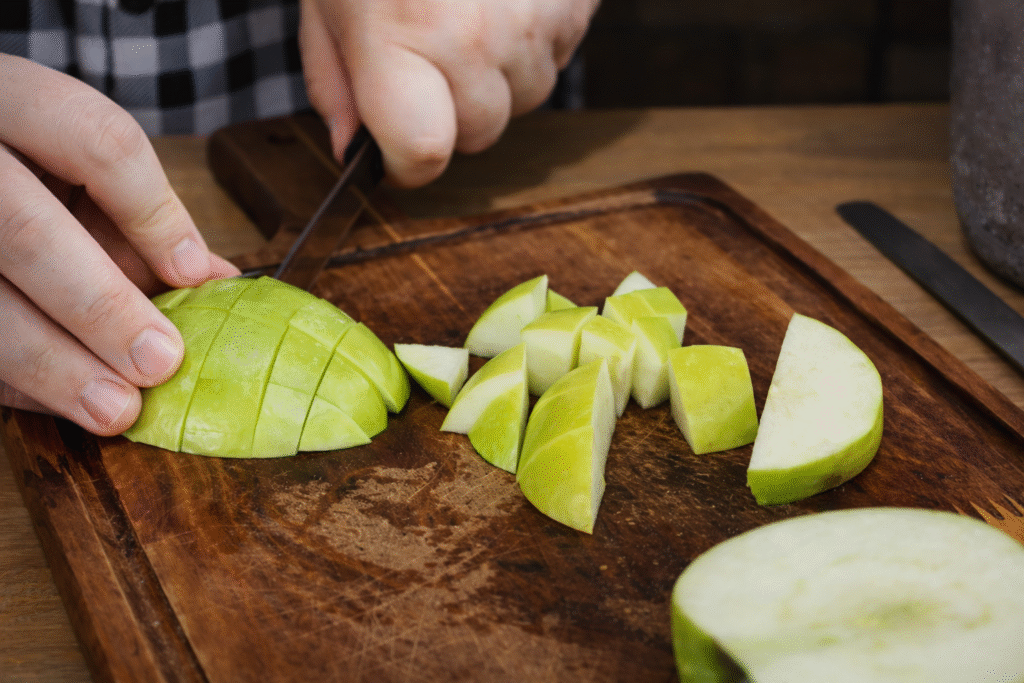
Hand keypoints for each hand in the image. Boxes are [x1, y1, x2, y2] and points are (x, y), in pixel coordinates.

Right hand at [0, 55, 238, 435]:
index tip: (194, 275)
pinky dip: (13, 381)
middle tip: (161, 362)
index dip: (155, 214)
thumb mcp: (73, 165)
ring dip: (52, 364)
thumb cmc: (21, 161)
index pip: (98, 142)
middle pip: (25, 229)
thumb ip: (138, 217)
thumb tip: (216, 281)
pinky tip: (58, 403)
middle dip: (101, 307)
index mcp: (10, 99)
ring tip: (114, 408)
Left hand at [299, 0, 597, 187]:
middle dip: (452, 114)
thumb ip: (335, 78)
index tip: (398, 153)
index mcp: (398, 34)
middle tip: (429, 56)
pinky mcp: (574, 2)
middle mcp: (472, 35)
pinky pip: (558, 55)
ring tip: (468, 12)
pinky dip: (533, 41)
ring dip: (497, 76)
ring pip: (525, 98)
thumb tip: (352, 147)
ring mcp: (533, 18)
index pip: (424, 153)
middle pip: (478, 134)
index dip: (408, 163)